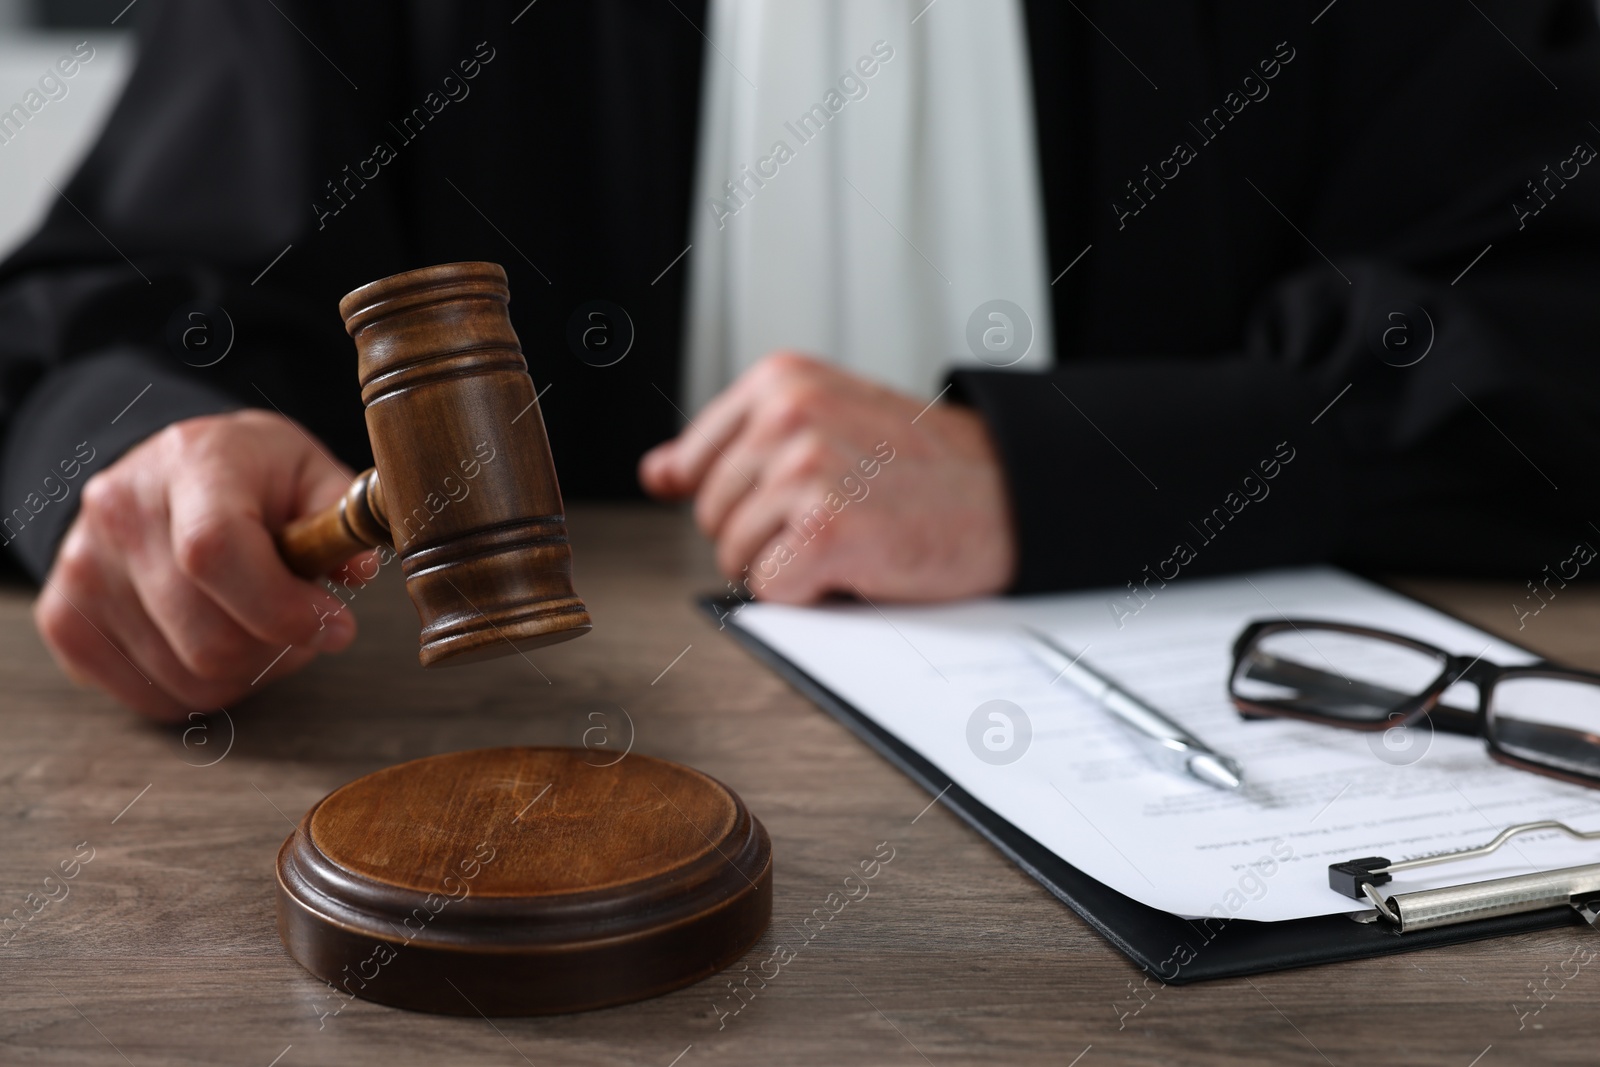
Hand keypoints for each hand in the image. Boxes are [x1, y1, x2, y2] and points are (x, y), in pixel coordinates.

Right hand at [35, 410, 365, 720]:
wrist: (162, 472)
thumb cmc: (249, 477)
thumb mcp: (308, 470)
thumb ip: (339, 514)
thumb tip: (355, 572)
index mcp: (191, 464)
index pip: (215, 553)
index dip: (283, 608)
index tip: (335, 624)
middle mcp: (120, 513)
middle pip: (208, 636)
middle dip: (280, 647)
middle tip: (305, 625)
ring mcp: (82, 570)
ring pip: (189, 678)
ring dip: (249, 672)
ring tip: (262, 626)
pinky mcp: (66, 621)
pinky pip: (154, 698)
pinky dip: (203, 688)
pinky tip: (220, 640)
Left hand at [639, 353, 1014, 602]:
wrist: (1010, 492)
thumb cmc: (923, 465)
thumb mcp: (823, 425)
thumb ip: (733, 447)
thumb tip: (657, 474)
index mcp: (782, 380)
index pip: (695, 465)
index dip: (740, 501)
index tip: (788, 500)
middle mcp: (788, 414)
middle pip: (712, 517)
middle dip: (765, 535)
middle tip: (839, 516)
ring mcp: (805, 469)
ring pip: (736, 558)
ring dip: (790, 566)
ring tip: (852, 534)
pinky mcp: (825, 529)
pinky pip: (771, 591)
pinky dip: (811, 594)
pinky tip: (858, 562)